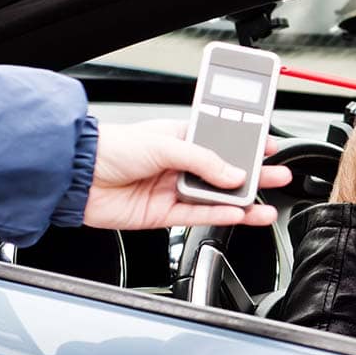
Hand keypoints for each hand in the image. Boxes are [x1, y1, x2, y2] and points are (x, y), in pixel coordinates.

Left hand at [83, 120, 291, 229]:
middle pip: (225, 172)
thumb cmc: (112, 148)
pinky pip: (199, 216)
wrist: (76, 177)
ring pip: (216, 198)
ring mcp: (173, 189)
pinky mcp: (164, 214)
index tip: (270, 148)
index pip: (224, 141)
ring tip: (266, 204)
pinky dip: (220, 216)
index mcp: (182, 138)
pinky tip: (239, 215)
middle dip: (254, 174)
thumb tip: (233, 173)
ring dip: (241, 202)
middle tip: (279, 176)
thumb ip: (203, 160)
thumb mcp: (165, 144)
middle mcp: (180, 164)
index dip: (247, 144)